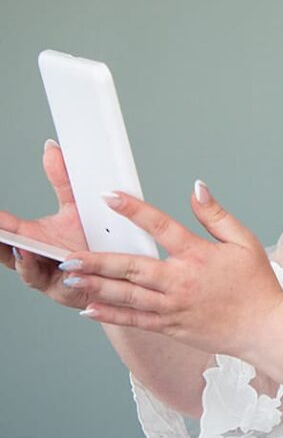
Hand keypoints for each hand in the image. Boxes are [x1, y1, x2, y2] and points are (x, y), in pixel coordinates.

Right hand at [1, 141, 90, 308]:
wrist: (117, 274)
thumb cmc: (92, 245)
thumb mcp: (75, 208)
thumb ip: (62, 181)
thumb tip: (51, 149)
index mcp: (32, 237)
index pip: (3, 228)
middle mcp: (34, 257)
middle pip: (4, 249)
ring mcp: (44, 274)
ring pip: (20, 266)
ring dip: (14, 255)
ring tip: (11, 242)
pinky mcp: (59, 289)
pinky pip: (42, 280)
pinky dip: (32, 267)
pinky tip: (29, 255)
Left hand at [65, 182, 282, 359]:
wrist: (265, 329)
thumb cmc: (256, 285)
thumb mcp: (244, 242)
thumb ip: (216, 215)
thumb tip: (197, 189)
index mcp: (198, 256)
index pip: (161, 226)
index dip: (134, 209)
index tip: (108, 196)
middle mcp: (181, 282)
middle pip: (132, 268)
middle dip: (97, 261)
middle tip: (68, 255)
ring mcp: (173, 307)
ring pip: (127, 296)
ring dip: (96, 286)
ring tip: (70, 279)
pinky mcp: (171, 327)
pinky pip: (136, 321)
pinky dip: (111, 315)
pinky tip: (89, 309)